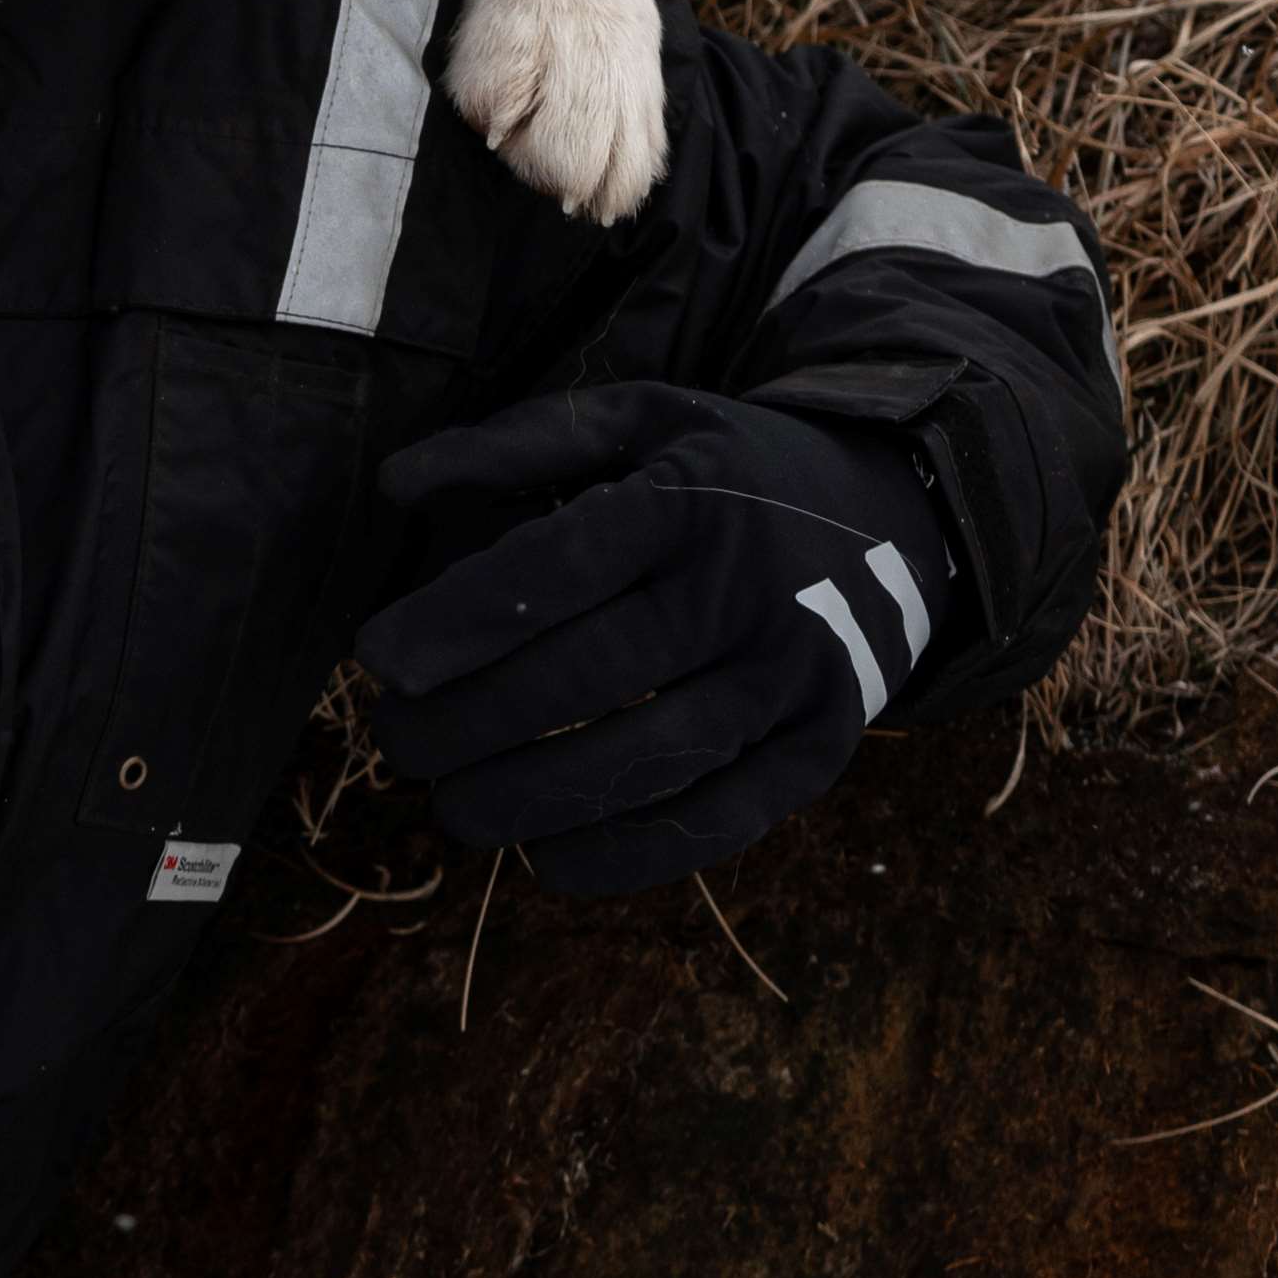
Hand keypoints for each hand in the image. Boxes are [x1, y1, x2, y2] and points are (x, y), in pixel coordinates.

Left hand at [355, 383, 957, 895]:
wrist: (899, 514)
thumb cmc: (732, 470)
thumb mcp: (643, 418)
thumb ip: (519, 443)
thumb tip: (395, 484)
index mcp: (690, 500)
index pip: (559, 566)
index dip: (461, 619)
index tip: (377, 659)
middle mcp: (746, 590)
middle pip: (589, 675)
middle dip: (471, 721)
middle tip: (397, 739)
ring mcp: (793, 676)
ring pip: (648, 758)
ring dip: (533, 798)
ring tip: (453, 808)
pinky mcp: (823, 745)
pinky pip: (723, 818)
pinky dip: (630, 853)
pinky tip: (547, 859)